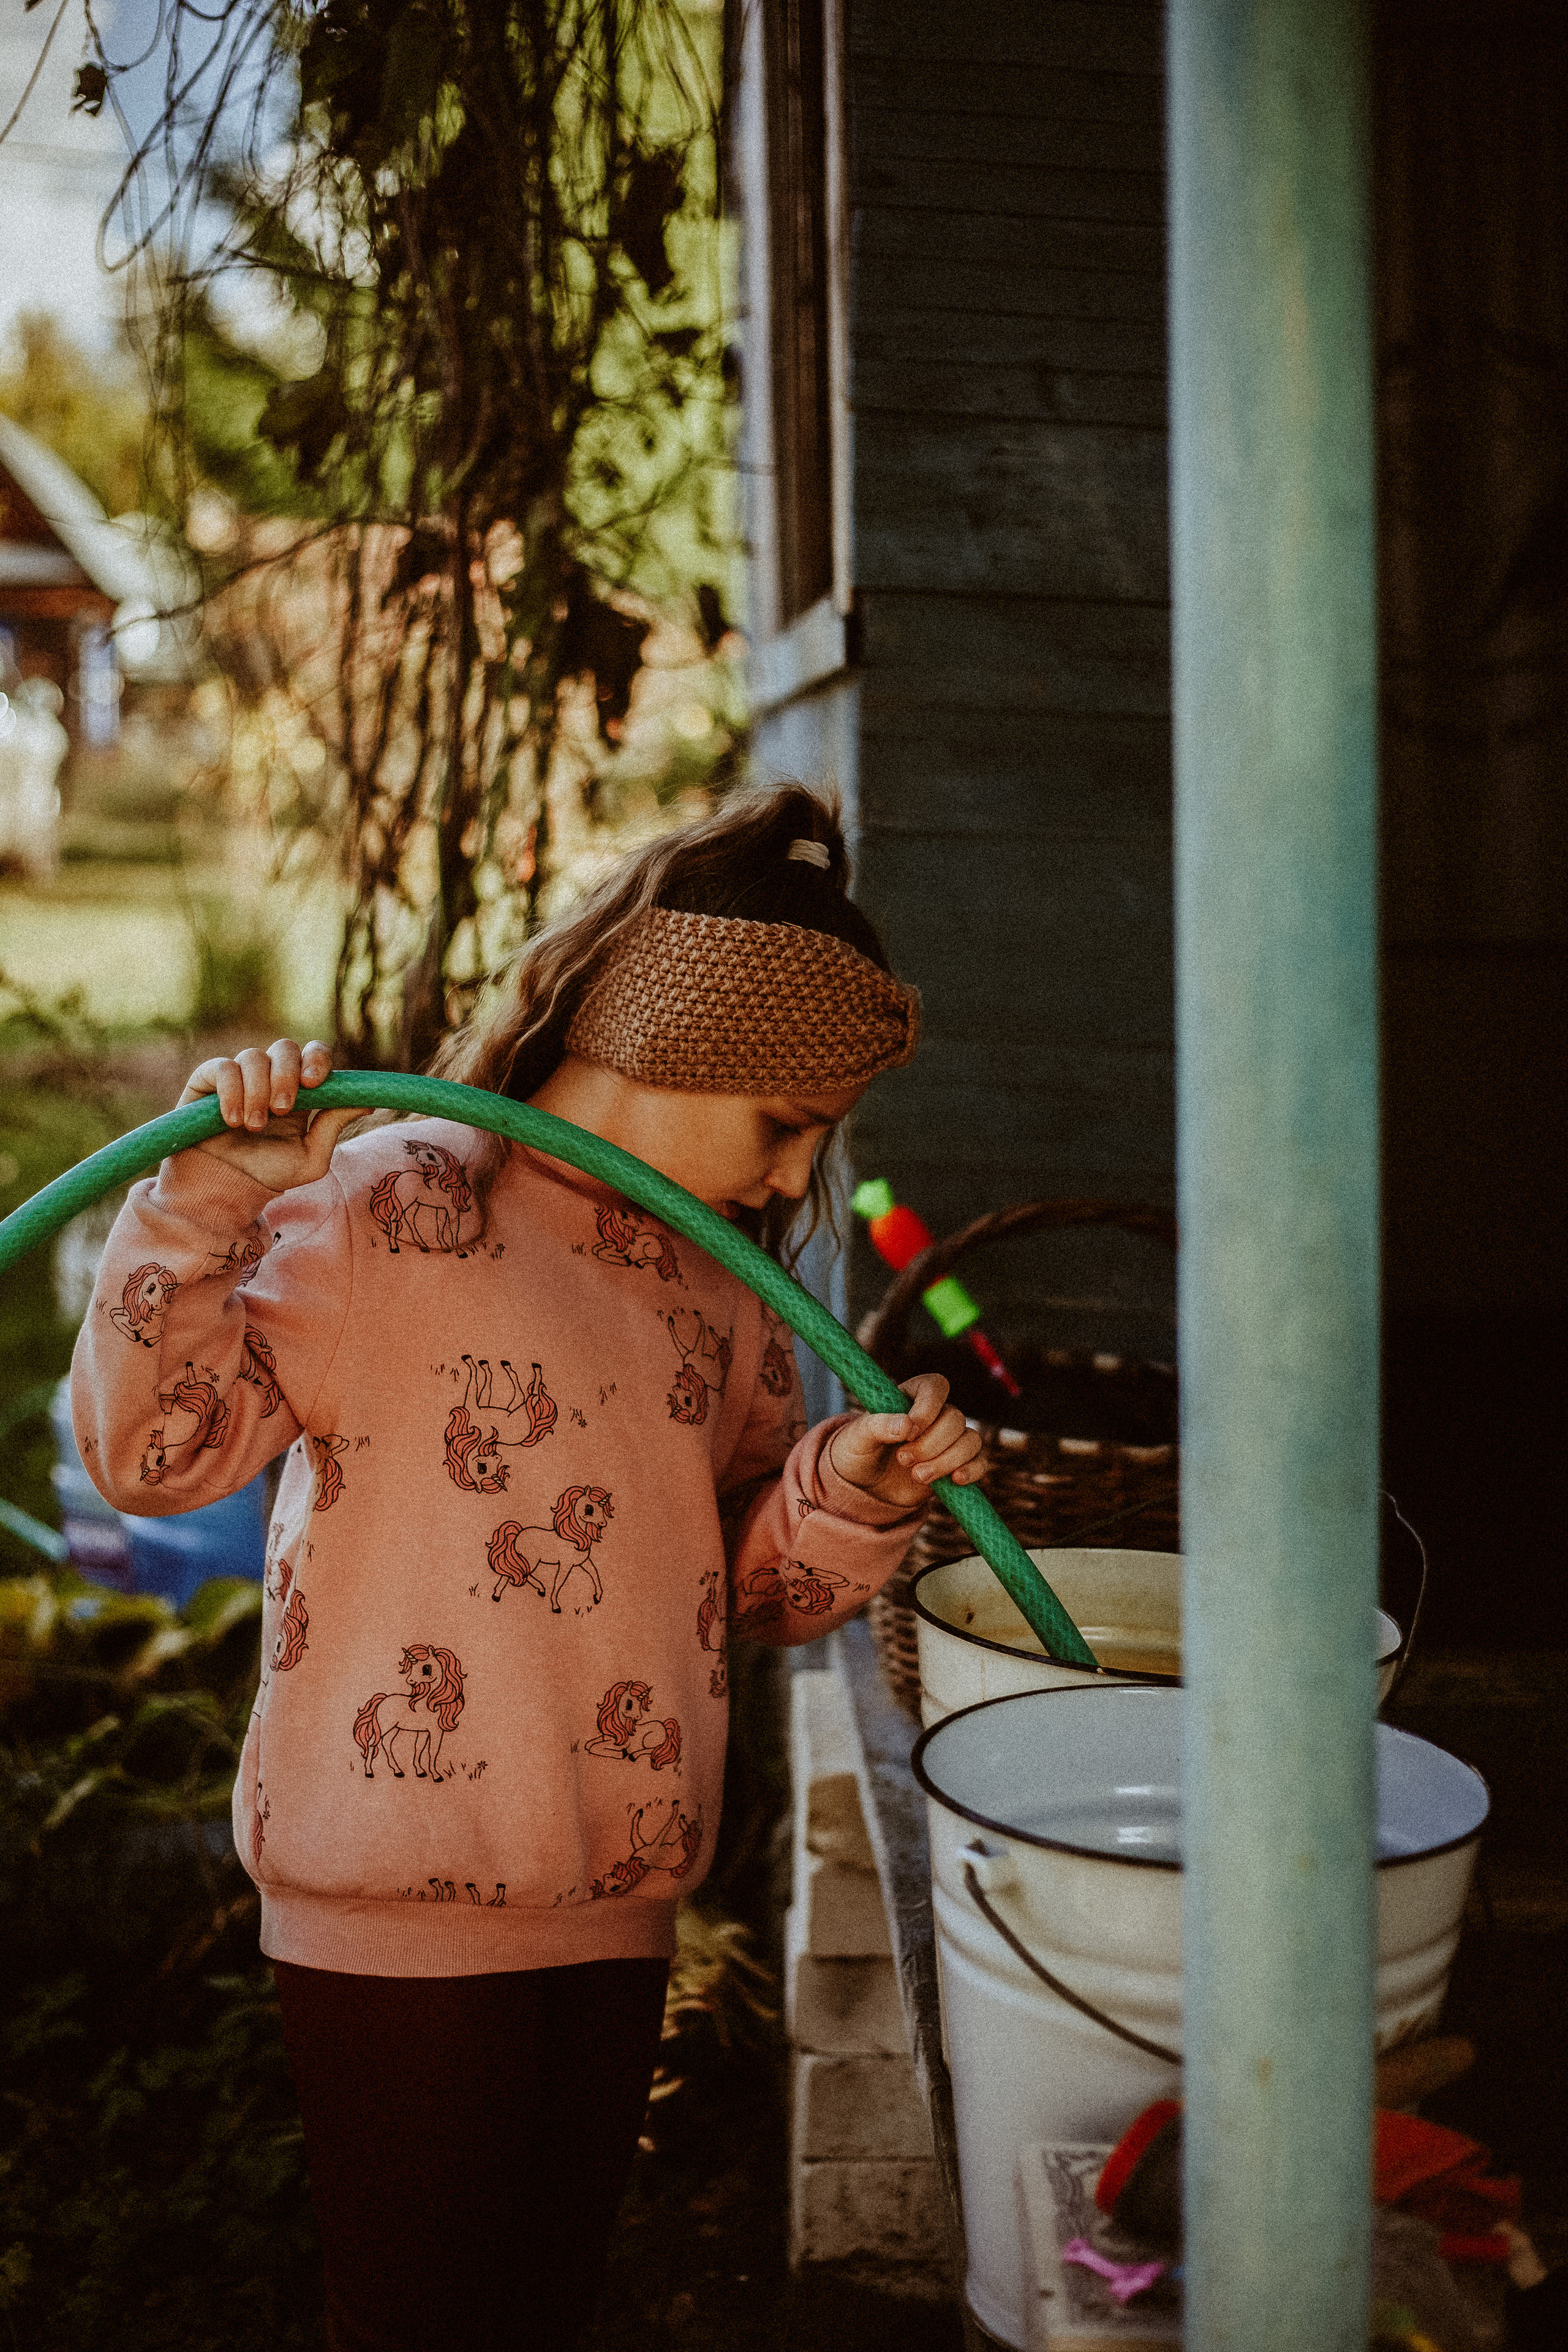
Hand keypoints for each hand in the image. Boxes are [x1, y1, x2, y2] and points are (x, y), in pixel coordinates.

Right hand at [178, 1039, 360, 1192]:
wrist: (225, 1189)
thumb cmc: (269, 1174)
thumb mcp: (310, 1158)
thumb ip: (333, 1127)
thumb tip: (367, 1104)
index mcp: (298, 1091)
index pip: (313, 1054)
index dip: (316, 1059)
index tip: (313, 1082)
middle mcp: (268, 1077)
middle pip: (285, 1048)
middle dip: (286, 1075)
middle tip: (282, 1109)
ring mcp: (238, 1076)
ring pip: (252, 1056)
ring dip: (257, 1091)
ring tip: (253, 1126)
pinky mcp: (207, 1081)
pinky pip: (222, 1068)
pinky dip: (231, 1092)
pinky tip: (232, 1120)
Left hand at [827, 1373, 983, 1508]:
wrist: (863, 1485)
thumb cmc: (858, 1452)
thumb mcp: (857, 1437)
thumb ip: (877, 1426)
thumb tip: (905, 1426)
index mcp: (911, 1396)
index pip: (936, 1386)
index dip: (928, 1408)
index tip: (910, 1431)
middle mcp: (935, 1415)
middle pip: (955, 1418)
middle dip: (931, 1444)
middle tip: (903, 1460)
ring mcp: (948, 1440)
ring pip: (970, 1440)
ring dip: (947, 1460)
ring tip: (918, 1476)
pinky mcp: (956, 1464)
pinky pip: (979, 1462)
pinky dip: (972, 1470)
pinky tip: (955, 1481)